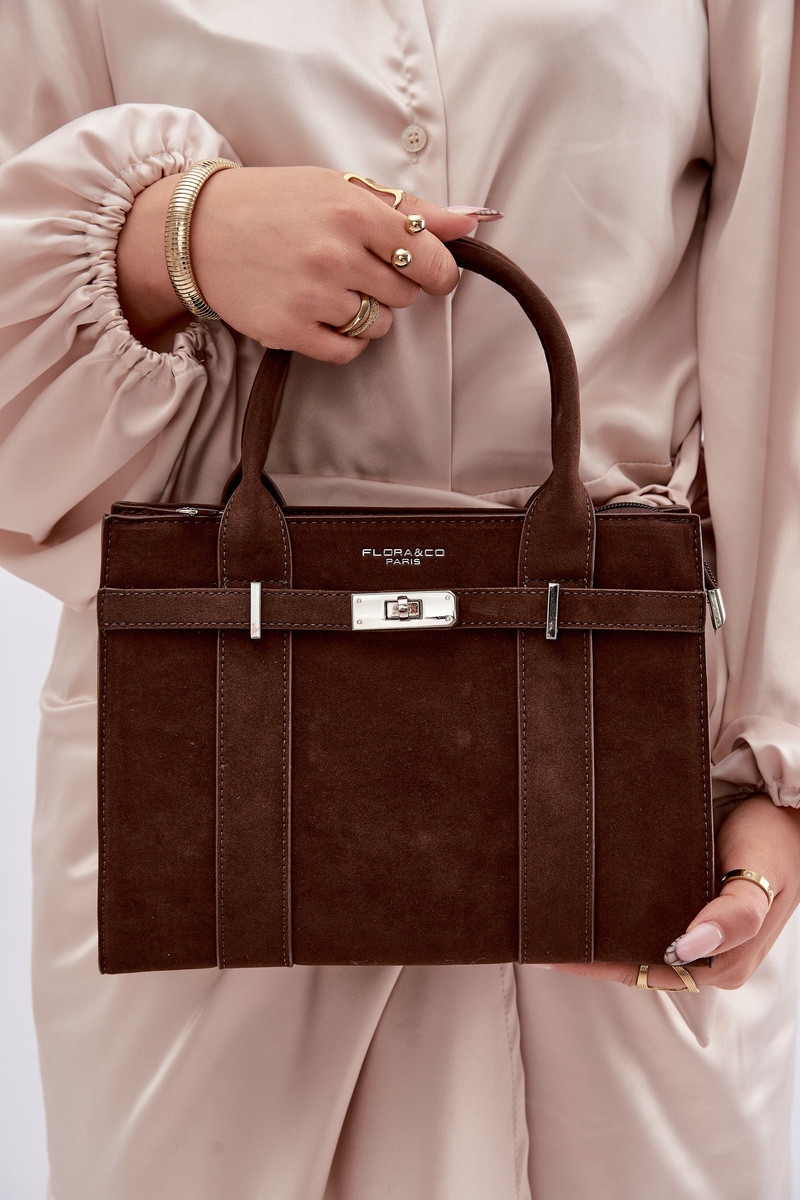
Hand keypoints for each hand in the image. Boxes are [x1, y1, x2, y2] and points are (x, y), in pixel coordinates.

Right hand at [117, 165, 478, 357]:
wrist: (200, 230)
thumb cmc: (276, 204)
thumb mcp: (340, 188)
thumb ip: (408, 208)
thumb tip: (472, 221)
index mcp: (353, 211)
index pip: (428, 258)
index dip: (437, 271)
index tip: (429, 274)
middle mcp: (335, 255)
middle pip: (405, 295)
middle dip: (392, 286)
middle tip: (357, 269)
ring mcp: (312, 297)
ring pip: (380, 327)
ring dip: (367, 314)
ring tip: (332, 289)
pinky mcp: (290, 332)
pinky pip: (348, 352)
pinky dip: (344, 339)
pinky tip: (322, 315)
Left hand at [543, 795, 799, 989]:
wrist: (787, 808)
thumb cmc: (774, 841)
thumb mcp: (761, 877)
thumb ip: (735, 915)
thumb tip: (685, 946)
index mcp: (722, 964)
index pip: (644, 973)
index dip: (598, 965)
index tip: (553, 951)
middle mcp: (706, 954)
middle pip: (635, 960)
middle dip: (589, 949)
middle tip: (538, 928)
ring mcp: (695, 928)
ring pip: (635, 937)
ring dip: (597, 927)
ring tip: (548, 909)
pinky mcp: (689, 900)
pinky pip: (642, 912)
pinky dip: (613, 906)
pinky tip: (583, 888)